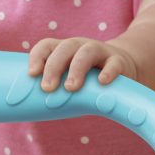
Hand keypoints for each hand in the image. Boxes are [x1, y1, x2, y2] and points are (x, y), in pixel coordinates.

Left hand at [28, 37, 142, 91]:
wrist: (123, 68)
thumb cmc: (88, 79)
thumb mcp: (69, 79)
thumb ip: (55, 88)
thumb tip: (32, 108)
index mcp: (64, 50)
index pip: (47, 46)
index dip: (37, 57)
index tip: (32, 74)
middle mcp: (80, 46)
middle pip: (65, 48)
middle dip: (53, 67)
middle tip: (47, 88)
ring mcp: (100, 51)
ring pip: (87, 52)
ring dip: (77, 69)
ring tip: (70, 88)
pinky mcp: (119, 61)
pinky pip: (114, 63)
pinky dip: (108, 72)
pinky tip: (102, 82)